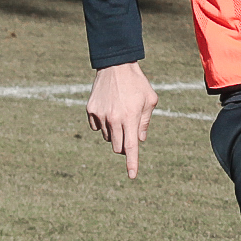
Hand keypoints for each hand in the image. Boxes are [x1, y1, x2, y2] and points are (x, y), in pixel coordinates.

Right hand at [86, 62, 158, 178]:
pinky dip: (103, 125)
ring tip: (120, 115)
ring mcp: (101, 115)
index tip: (132, 176)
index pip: (131, 147)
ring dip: (114, 133)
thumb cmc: (137, 83)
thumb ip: (145, 122)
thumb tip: (139, 140)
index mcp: (130, 118)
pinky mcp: (91, 110)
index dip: (132, 163)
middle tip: (129, 132)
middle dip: (123, 145)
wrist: (116, 65)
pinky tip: (109, 110)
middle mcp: (114, 119)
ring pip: (107, 138)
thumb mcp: (150, 100)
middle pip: (117, 147)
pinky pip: (96, 127)